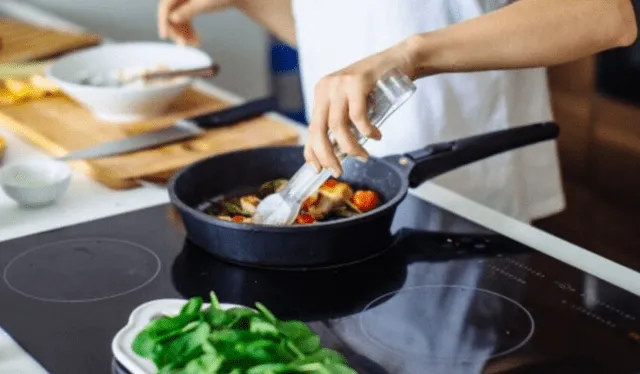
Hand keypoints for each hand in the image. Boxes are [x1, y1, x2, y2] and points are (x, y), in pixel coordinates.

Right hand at [158, 0, 236, 45]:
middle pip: (169, 14)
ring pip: (177, 20)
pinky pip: (184, 21)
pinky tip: (198, 41)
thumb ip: (188, 10)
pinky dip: (189, 32)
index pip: (165, 5)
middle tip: (183, 45)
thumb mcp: (205, 3)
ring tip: (196, 44)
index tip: (164, 37)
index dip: (163, 21)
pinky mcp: (190, 7)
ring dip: (183, 34)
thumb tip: (171, 18)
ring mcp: (184, 1)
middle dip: (176, 31)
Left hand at [304, 42, 414, 176]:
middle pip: (318, 130)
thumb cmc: (377, 86)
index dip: (312, 152)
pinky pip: (357, 116)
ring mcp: (340, 83)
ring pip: (337, 126)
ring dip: (351, 147)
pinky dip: (366, 132)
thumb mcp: (353, 104)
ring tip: (364, 155)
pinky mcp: (357, 81)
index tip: (318, 169)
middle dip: (327, 156)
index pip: (310, 128)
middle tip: (338, 171)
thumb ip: (343, 122)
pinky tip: (375, 136)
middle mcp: (326, 88)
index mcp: (321, 93)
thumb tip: (336, 153)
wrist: (399, 59)